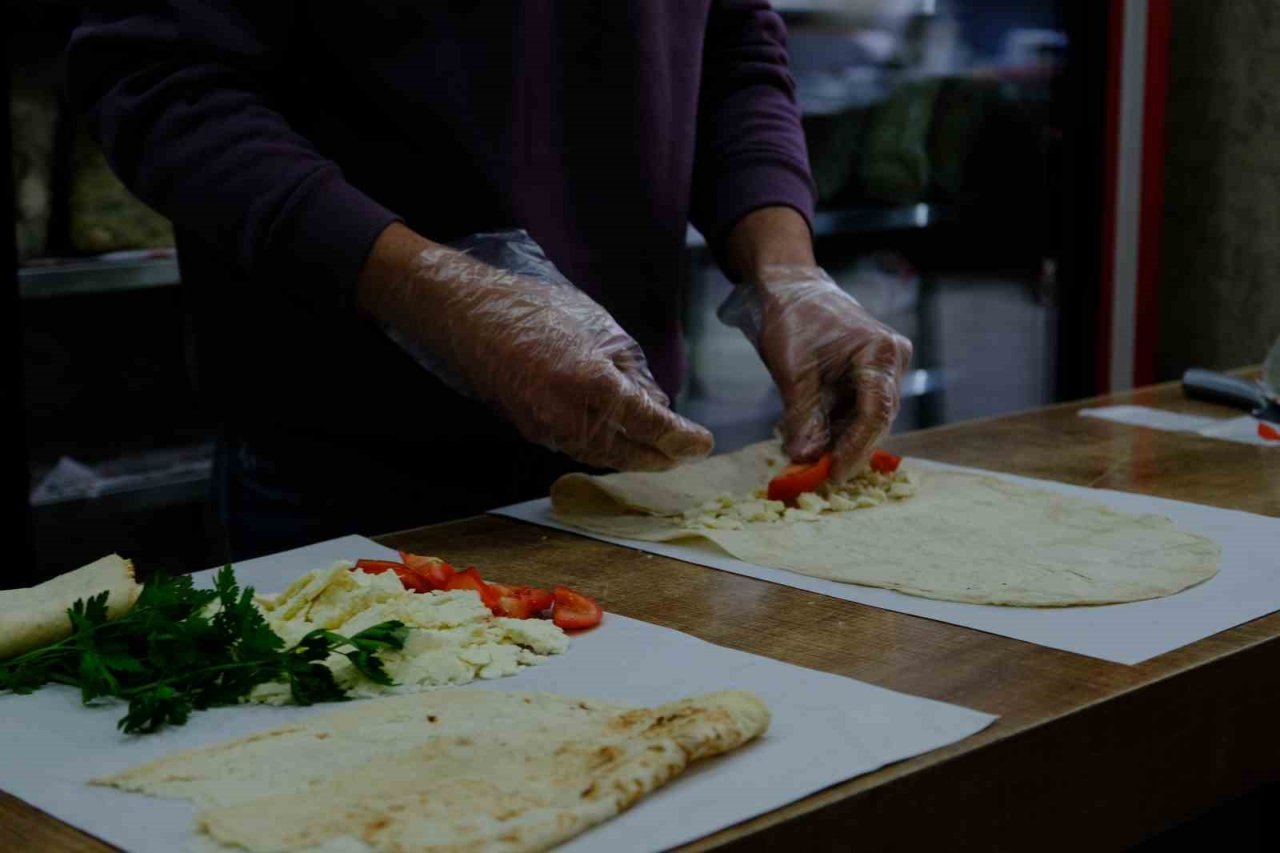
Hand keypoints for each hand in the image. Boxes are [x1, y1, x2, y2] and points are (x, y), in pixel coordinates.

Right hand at [358, 224, 712, 470]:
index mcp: (594, 386)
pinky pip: (582, 449)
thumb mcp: (602, 329)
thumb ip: (632, 372)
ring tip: (663, 451)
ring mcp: (550, 430)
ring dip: (638, 456)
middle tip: (689, 451)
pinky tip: (622, 440)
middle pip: (633, 454)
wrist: (472, 318)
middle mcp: (572, 418)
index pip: (653, 427)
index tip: (703, 443)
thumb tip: (657, 404)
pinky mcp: (535, 432)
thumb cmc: (537, 311)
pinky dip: (609, 449)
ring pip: (606, 456)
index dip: (683, 439)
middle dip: (665, 456)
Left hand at [722, 265, 912, 480]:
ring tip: (804, 454)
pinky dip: (833, 426)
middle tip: (813, 473)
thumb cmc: (793, 319)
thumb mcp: (793, 371)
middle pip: (874, 420)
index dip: (856, 448)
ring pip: (863, 419)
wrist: (790, 289)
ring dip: (836, 440)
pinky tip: (808, 436)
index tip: (832, 474)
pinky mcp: (868, 376)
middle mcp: (891, 362)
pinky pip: (854, 410)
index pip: (876, 413)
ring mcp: (883, 369)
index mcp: (881, 353)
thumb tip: (806, 459)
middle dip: (844, 448)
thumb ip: (804, 416)